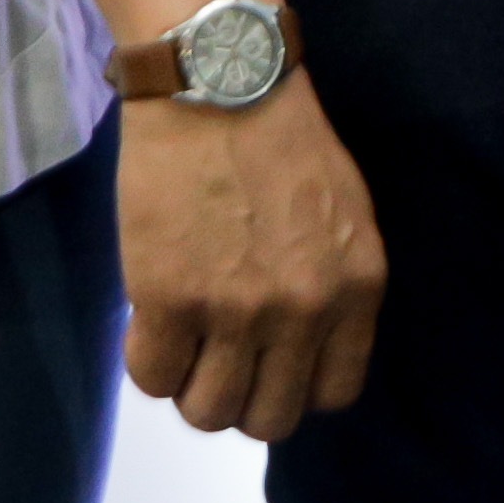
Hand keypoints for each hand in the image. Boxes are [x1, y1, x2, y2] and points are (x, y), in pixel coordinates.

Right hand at [118, 76, 388, 442]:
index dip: (293, 384)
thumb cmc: (280, 140)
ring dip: (189, 386)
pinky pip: (152, 378)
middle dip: (239, 398)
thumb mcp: (343, 215)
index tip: (268, 363)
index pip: (334, 393)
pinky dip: (147, 360)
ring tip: (182, 341)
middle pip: (270, 418)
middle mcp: (304, 309)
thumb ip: (333, 283)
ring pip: (208, 412)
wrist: (218, 84)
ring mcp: (237, 310)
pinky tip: (150, 320)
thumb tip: (304, 345)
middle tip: (216, 359)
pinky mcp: (170, 299)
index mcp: (356, 288)